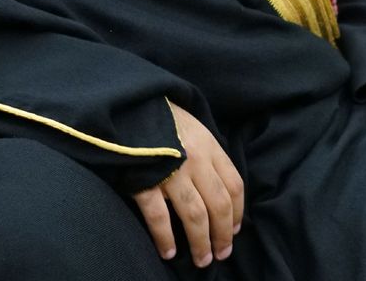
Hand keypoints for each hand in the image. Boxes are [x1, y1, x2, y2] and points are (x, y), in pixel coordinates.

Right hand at [132, 101, 243, 267]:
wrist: (129, 105)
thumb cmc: (163, 118)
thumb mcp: (195, 129)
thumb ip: (209, 155)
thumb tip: (220, 188)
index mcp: (210, 147)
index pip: (234, 185)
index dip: (237, 212)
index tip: (234, 231)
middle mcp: (196, 160)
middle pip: (218, 205)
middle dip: (222, 234)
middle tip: (221, 254)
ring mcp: (171, 171)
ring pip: (194, 215)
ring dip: (200, 242)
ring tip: (202, 260)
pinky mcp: (144, 180)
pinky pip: (159, 216)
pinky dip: (165, 237)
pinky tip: (169, 251)